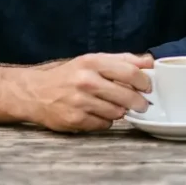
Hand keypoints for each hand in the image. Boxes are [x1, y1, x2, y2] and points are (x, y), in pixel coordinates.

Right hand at [17, 53, 152, 132]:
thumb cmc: (68, 76)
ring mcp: (80, 102)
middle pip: (126, 96)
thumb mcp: (93, 60)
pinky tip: (97, 114)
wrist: (34, 92)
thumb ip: (123, 60)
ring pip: (117, 112)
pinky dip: (105, 121)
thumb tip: (150, 62)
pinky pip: (103, 125)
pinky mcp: (75, 120)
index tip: (149, 87)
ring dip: (119, 111)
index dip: (144, 81)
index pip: (130, 72)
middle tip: (141, 104)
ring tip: (112, 106)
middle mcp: (86, 81)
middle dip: (138, 102)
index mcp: (93, 62)